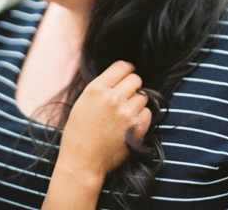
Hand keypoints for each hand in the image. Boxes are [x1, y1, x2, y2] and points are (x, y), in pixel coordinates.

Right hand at [59, 61, 151, 178]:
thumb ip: (102, 87)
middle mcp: (113, 98)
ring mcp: (126, 113)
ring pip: (143, 96)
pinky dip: (141, 117)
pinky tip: (129, 125)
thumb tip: (122, 76)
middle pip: (136, 79)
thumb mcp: (83, 102)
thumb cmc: (79, 133)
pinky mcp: (137, 127)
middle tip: (125, 98)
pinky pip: (148, 112)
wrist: (82, 162)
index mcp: (97, 89)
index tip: (127, 76)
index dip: (127, 70)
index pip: (123, 66)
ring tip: (123, 115)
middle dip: (132, 87)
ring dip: (137, 103)